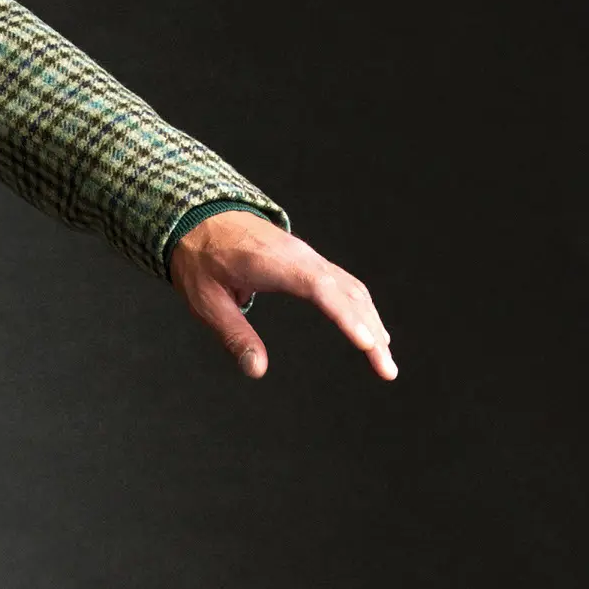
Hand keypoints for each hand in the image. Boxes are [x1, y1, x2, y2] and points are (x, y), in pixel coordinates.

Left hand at [169, 210, 395, 381]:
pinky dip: (361, 309)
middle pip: (348, 293)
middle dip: (372, 331)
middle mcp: (301, 257)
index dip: (347, 316)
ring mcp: (309, 258)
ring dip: (373, 323)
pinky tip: (371, 331)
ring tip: (385, 360)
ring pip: (352, 289)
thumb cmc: (201, 258)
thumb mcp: (206, 302)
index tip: (368, 342)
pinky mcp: (310, 262)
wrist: (203, 217)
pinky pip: (344, 285)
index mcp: (274, 263)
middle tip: (387, 370)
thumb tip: (256, 370)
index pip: (320, 289)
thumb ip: (234, 335)